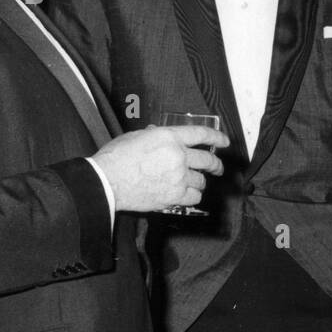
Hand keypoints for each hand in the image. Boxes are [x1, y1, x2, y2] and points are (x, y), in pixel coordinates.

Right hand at [91, 124, 227, 212]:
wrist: (106, 182)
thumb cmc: (115, 158)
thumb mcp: (136, 136)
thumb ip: (155, 135)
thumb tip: (161, 134)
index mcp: (169, 137)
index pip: (201, 134)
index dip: (217, 137)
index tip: (224, 141)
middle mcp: (178, 156)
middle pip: (208, 160)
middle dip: (216, 164)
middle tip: (217, 167)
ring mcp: (178, 177)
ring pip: (201, 180)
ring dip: (199, 181)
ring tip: (194, 183)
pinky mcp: (174, 196)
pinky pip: (194, 197)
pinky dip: (193, 196)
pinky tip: (186, 194)